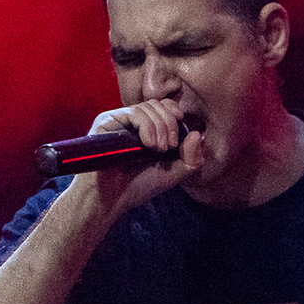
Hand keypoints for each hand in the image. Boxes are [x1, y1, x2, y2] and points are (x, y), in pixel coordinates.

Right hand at [77, 98, 203, 215]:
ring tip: (158, 150)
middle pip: (158, 104)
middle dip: (169, 124)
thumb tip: (197, 134)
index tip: (181, 123)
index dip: (173, 111)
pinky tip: (148, 144)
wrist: (112, 198)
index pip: (163, 105)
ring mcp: (118, 120)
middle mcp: (131, 121)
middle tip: (169, 147)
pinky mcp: (106, 122)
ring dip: (160, 127)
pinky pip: (133, 113)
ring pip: (147, 108)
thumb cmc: (139, 186)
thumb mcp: (173, 173)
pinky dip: (146, 126)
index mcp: (146, 128)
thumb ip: (191, 158)